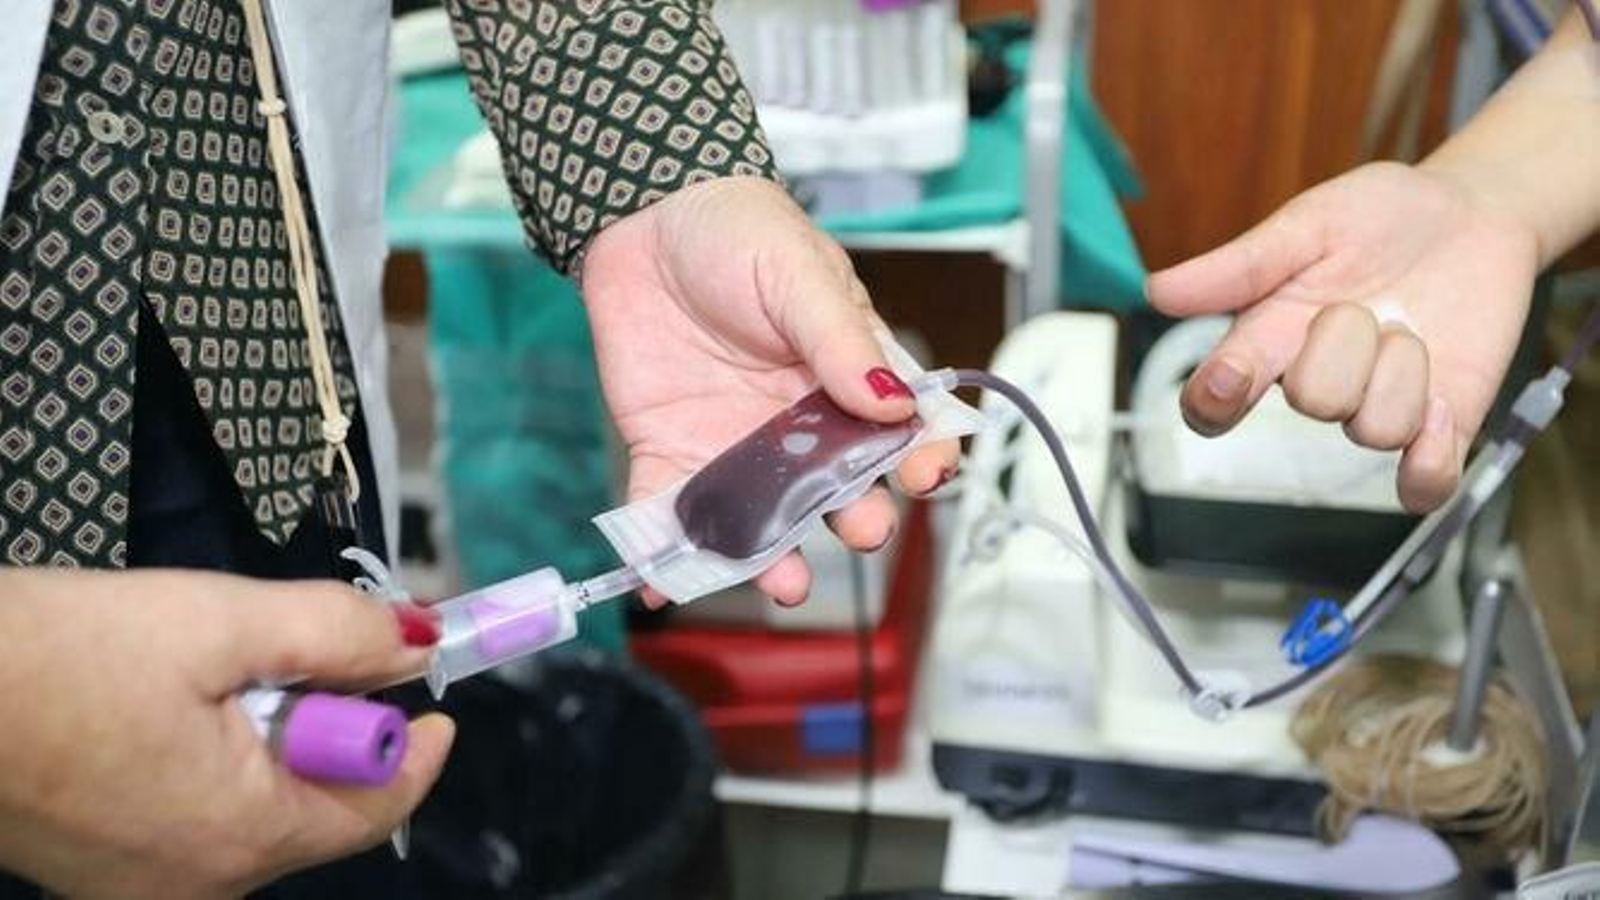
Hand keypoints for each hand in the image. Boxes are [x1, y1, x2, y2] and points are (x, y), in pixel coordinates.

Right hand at [0, 568, 454, 899]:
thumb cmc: (61, 653)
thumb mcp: (218, 622)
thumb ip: (336, 636)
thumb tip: (419, 646)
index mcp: (241, 839)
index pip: (375, 807)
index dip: (416, 750)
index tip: (439, 701)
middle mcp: (199, 888)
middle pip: (317, 811)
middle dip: (334, 731)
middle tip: (320, 658)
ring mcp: (142, 889)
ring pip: (258, 811)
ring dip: (273, 741)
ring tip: (227, 673)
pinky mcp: (100, 873)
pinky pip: (198, 820)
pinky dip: (220, 762)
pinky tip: (178, 708)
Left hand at [582, 176, 957, 604]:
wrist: (642, 215)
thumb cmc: (737, 232)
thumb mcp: (800, 273)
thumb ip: (841, 339)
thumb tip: (893, 403)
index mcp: (848, 379)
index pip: (899, 434)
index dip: (918, 461)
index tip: (924, 477)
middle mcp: (799, 427)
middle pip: (837, 491)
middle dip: (855, 519)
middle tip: (860, 528)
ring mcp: (736, 446)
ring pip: (763, 519)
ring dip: (773, 558)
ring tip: (785, 582)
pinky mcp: (670, 452)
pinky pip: (670, 510)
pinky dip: (666, 552)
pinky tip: (663, 584)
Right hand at [1146, 161, 1539, 511]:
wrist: (1474, 213)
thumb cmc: (1382, 216)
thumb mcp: (1309, 224)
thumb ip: (1240, 265)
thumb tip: (1156, 290)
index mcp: (1270, 338)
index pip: (1217, 398)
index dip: (1217, 400)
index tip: (1230, 378)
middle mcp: (1318, 382)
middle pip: (1311, 402)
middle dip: (1346, 344)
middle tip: (1365, 300)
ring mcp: (1377, 409)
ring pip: (1373, 430)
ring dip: (1404, 369)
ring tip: (1412, 324)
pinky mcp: (1440, 429)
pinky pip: (1425, 484)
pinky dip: (1431, 460)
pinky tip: (1439, 405)